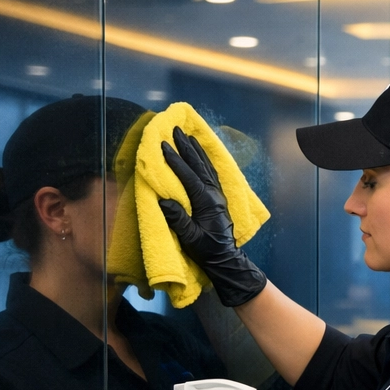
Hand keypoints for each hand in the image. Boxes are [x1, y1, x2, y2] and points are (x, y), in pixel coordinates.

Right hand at [157, 127, 267, 306]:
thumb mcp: (190, 238)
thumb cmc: (207, 251)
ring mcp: (218, 196)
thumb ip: (178, 219)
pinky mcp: (218, 199)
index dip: (175, 161)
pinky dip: (205, 161)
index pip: (189, 177)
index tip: (163, 145)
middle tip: (176, 130)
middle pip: (199, 166)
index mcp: (207, 202)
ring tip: (188, 136)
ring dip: (197, 151)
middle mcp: (214, 195)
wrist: (225, 259)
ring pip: (207, 167)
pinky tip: (201, 155)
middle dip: (187, 147)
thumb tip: (163, 200)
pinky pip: (211, 174)